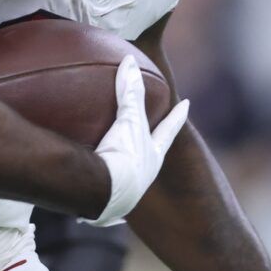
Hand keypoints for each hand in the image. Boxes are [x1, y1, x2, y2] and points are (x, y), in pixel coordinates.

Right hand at [87, 56, 189, 225]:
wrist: (105, 196)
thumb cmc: (123, 157)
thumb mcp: (129, 121)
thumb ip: (130, 92)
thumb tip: (130, 61)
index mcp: (153, 157)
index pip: (169, 130)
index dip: (177, 116)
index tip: (187, 104)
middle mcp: (143, 178)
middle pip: (151, 158)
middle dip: (152, 148)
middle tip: (153, 139)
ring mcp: (125, 196)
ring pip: (128, 182)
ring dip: (123, 175)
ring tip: (114, 168)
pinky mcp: (104, 209)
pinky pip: (101, 199)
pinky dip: (96, 194)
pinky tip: (84, 196)